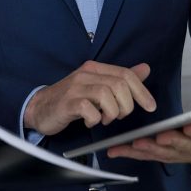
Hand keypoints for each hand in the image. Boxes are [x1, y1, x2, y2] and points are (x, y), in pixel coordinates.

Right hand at [23, 61, 156, 135]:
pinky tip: (91, 122)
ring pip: (106, 95)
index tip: (151, 107)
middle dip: (127, 105)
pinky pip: (89, 110)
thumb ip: (120, 79)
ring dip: (112, 112)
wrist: (40, 108)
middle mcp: (85, 74)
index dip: (142, 91)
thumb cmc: (70, 99)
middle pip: (119, 84)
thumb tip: (145, 69)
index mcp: (95, 69)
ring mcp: (75, 88)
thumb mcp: (96, 86)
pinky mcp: (67, 103)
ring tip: (104, 119)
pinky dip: (95, 119)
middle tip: (119, 116)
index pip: (125, 74)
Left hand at [106, 103, 190, 165]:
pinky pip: (146, 154)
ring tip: (132, 144)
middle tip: (158, 137)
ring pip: (160, 152)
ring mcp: (177, 152)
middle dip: (169, 141)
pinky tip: (114, 150)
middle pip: (180, 145)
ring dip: (145, 149)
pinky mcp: (163, 153)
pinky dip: (130, 153)